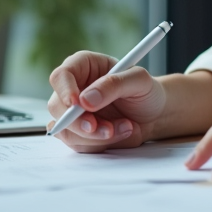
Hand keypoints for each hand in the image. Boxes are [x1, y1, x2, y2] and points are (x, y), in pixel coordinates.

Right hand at [47, 50, 167, 152]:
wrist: (154, 115)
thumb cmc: (146, 91)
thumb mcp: (139, 80)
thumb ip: (113, 84)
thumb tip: (86, 100)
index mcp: (84, 66)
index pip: (61, 76)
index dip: (64, 90)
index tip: (77, 104)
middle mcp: (74, 89)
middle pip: (57, 107)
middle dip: (80, 122)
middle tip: (106, 128)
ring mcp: (73, 112)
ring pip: (66, 130)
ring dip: (96, 136)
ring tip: (126, 126)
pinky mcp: (78, 132)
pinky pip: (76, 144)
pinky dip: (98, 144)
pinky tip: (119, 133)